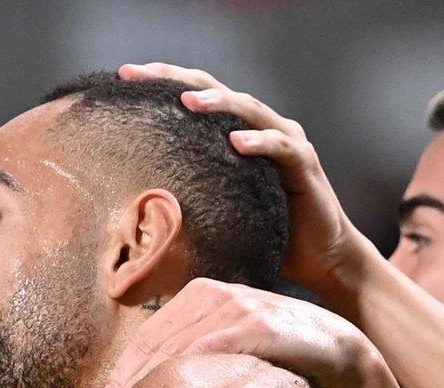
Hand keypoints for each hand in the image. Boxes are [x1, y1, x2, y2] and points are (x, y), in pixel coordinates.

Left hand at [96, 279, 387, 387]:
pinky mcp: (264, 322)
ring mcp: (241, 305)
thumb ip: (197, 359)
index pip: (150, 335)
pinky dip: (189, 370)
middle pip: (156, 339)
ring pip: (179, 343)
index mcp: (201, 296)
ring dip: (147, 380)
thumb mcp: (231, 356)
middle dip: (125, 380)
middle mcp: (217, 293)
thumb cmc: (279, 361)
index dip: (121, 373)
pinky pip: (216, 346)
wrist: (342, 357)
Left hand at [119, 63, 373, 298]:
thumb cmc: (266, 235)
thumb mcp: (218, 209)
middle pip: (218, 90)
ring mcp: (286, 141)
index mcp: (238, 132)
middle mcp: (262, 128)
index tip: (124, 76)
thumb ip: (190, 194)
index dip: (163, 81)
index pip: (197, 95)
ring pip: (250, 110)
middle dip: (177, 79)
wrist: (319, 258)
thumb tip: (135, 206)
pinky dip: (260, 143)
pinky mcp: (305, 164)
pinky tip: (236, 142)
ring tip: (187, 102)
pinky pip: (281, 148)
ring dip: (219, 103)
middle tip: (140, 74)